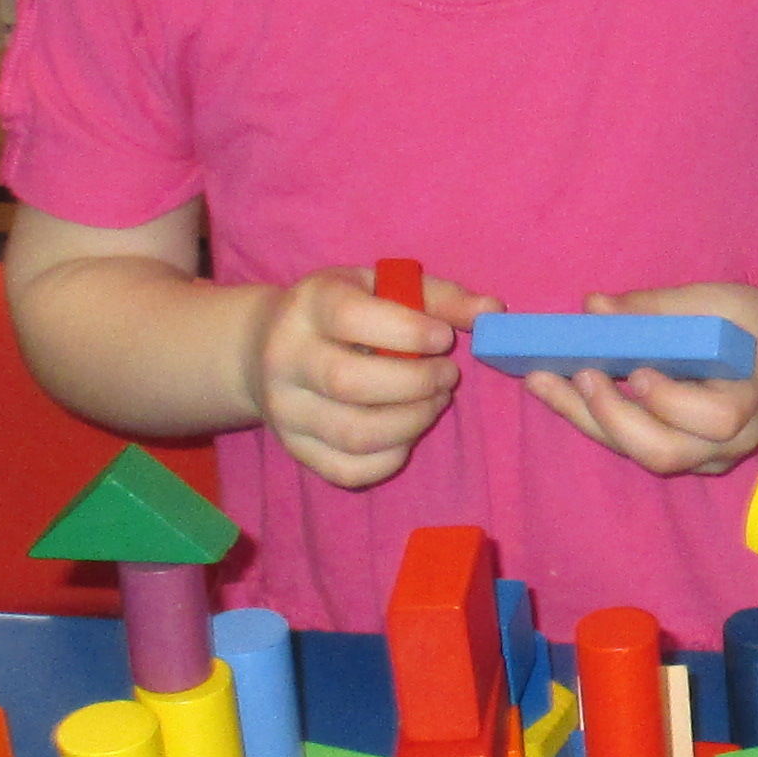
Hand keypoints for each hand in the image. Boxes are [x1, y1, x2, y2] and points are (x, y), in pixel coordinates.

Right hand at [241, 261, 473, 490]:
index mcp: (310, 304)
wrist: (264, 348)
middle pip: (350, 383)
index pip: (351, 318)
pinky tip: (407, 433)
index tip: (443, 338)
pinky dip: (390, 458)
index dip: (408, 331)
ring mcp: (286, 409)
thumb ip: (440, 297)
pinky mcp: (295, 449)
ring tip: (433, 402)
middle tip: (446, 376)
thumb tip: (493, 311)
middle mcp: (286, 357)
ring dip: (411, 423)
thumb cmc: (342, 312)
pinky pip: (348, 470)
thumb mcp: (383, 286)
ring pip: (353, 434)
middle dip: (415, 384)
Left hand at [511, 283, 757, 480]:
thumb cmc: (745, 321)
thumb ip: (655, 307)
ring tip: (544, 382)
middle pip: (666, 452)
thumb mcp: (712, 302)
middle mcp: (730, 441)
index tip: (637, 372)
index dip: (671, 401)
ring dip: (588, 419)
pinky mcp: (678, 455)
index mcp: (752, 399)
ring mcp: (703, 456)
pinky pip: (631, 446)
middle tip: (578, 375)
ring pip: (639, 454)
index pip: (717, 419)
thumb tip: (593, 307)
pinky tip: (558, 390)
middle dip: (613, 417)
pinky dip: (593, 419)